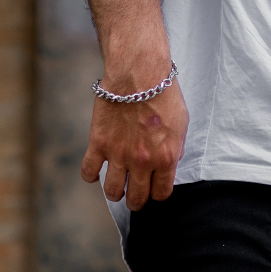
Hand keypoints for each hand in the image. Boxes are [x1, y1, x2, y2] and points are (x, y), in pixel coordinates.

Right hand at [79, 76, 188, 210]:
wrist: (139, 71)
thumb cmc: (163, 93)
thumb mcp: (181, 125)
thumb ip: (175, 149)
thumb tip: (168, 164)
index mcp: (166, 159)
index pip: (161, 194)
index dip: (157, 193)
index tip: (153, 189)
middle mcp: (142, 162)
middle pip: (137, 199)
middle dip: (136, 201)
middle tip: (133, 195)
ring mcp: (119, 155)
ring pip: (113, 192)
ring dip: (115, 192)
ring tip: (116, 186)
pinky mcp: (99, 143)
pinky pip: (89, 172)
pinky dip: (91, 175)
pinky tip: (96, 171)